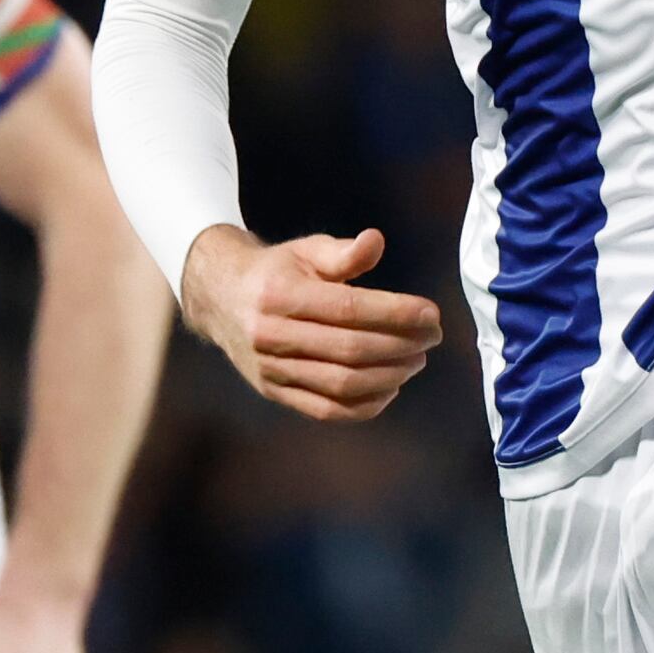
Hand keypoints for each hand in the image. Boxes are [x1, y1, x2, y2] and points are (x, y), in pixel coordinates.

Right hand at [181, 225, 440, 421]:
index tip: (431, 314)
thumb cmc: (277, 272)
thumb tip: (375, 241)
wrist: (221, 300)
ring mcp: (271, 370)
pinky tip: (391, 387)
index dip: (395, 314)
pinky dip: (365, 406)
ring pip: (341, 384)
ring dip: (390, 376)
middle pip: (350, 350)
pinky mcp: (274, 393)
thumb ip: (343, 252)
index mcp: (279, 296)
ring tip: (417, 360)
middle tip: (432, 337)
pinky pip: (326, 410)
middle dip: (401, 346)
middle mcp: (271, 336)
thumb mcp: (306, 251)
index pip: (348, 310)